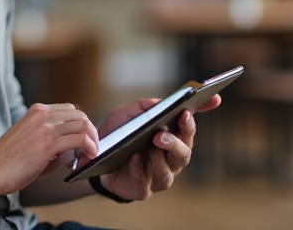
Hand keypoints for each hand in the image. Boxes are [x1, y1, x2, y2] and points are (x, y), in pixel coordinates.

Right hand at [0, 103, 98, 195]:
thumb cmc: (8, 160)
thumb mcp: (31, 139)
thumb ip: (52, 138)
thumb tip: (75, 147)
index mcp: (36, 111)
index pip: (70, 109)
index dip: (81, 124)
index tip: (84, 139)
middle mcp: (41, 115)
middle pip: (79, 115)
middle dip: (91, 131)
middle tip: (92, 147)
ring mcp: (45, 128)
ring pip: (83, 125)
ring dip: (93, 140)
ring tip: (91, 154)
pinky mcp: (48, 143)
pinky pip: (80, 140)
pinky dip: (90, 147)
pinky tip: (89, 156)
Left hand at [95, 94, 220, 200]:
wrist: (94, 159)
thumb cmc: (118, 135)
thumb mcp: (126, 115)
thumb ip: (143, 107)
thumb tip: (160, 102)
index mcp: (171, 138)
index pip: (188, 129)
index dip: (195, 119)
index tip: (197, 107)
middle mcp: (169, 159)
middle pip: (184, 153)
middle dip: (176, 142)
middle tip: (162, 134)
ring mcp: (157, 176)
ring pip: (168, 171)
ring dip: (160, 158)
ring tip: (152, 146)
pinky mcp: (142, 190)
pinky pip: (144, 182)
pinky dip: (139, 169)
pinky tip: (135, 158)